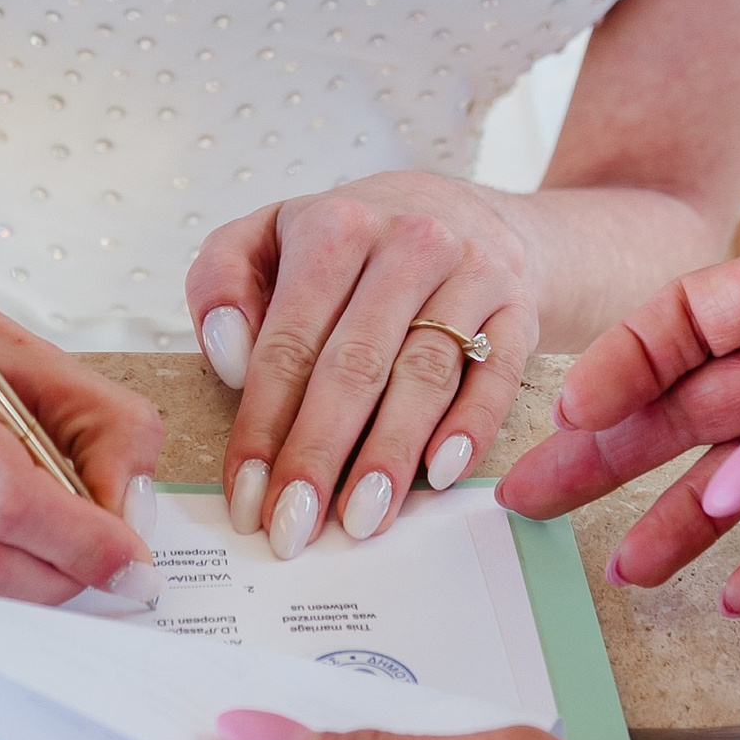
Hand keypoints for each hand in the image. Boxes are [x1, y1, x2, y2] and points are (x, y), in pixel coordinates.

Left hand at [188, 173, 539, 558]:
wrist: (460, 214)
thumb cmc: (351, 247)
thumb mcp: (268, 237)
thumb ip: (221, 283)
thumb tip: (228, 357)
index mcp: (334, 225)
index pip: (288, 341)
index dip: (262, 424)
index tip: (245, 492)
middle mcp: (406, 243)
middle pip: (355, 364)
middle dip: (319, 453)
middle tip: (294, 525)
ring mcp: (470, 272)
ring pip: (425, 374)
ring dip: (390, 455)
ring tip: (359, 520)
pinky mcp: (517, 307)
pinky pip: (495, 374)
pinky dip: (469, 427)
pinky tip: (439, 474)